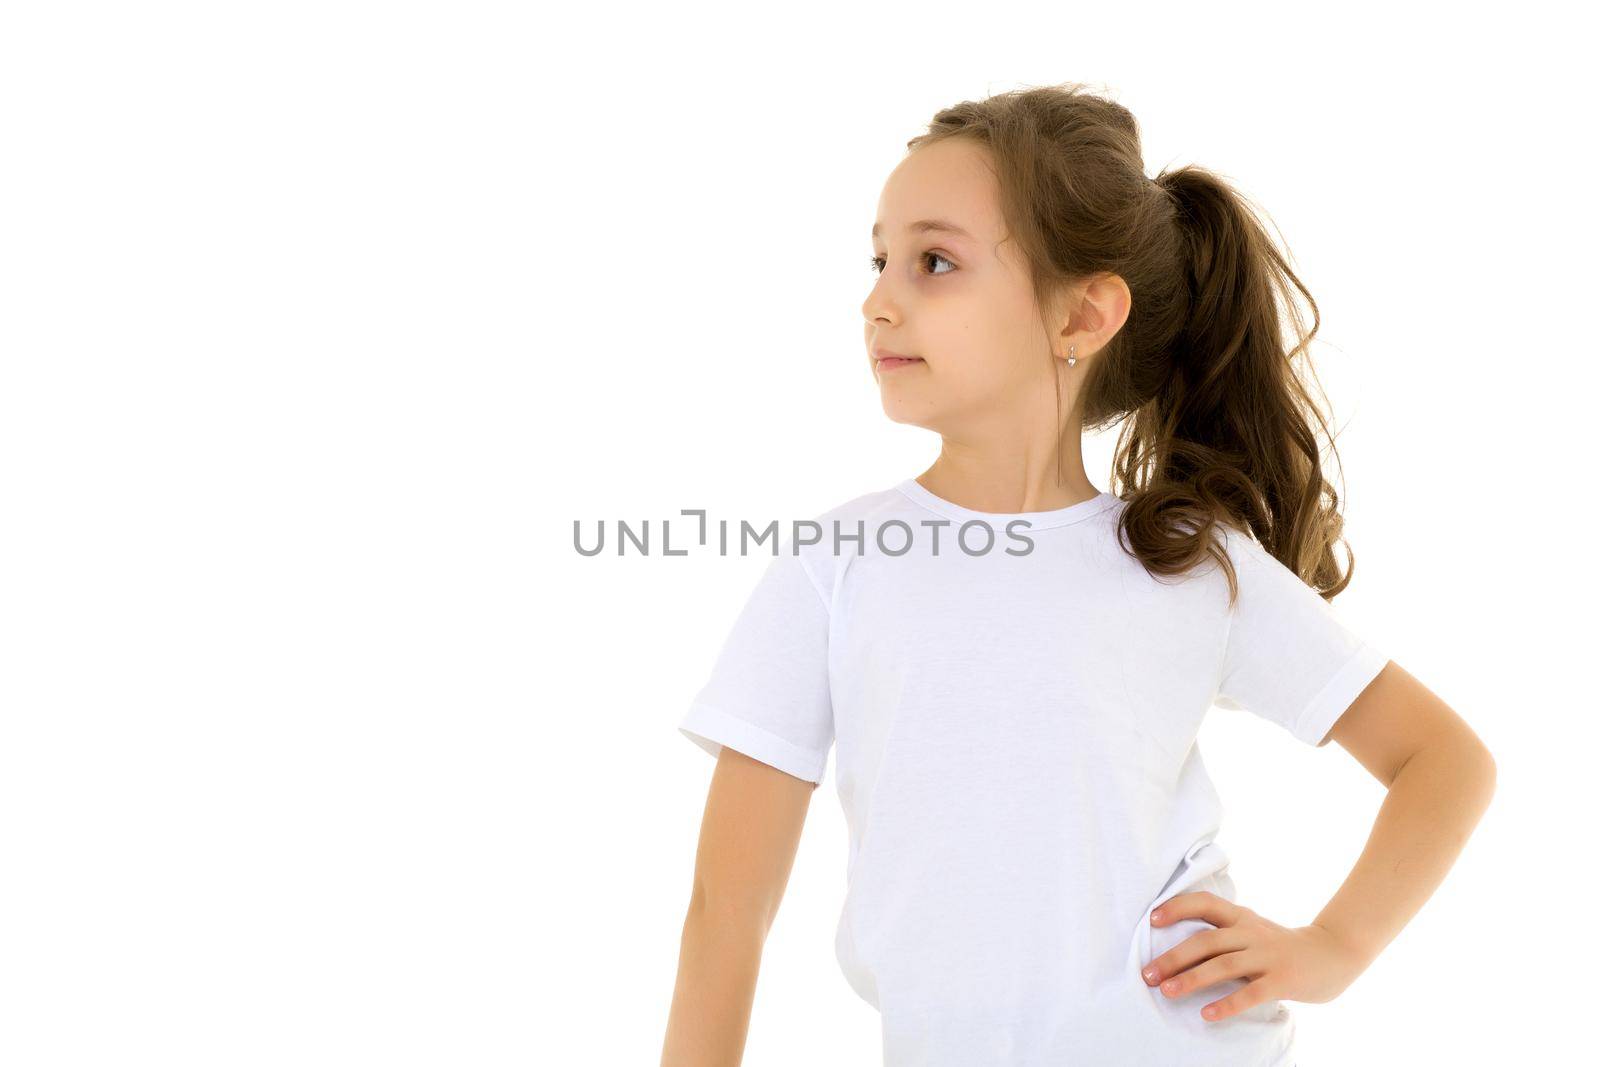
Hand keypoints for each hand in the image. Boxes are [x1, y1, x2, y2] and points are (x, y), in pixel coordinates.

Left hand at [1140, 890, 1368, 1021]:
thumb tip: (1178, 948)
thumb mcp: (1252, 931)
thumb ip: (1224, 934)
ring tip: (1167, 992)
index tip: (1152, 920)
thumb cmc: (1281, 946)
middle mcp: (1251, 932)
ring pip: (1224, 965)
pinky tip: (1207, 1015)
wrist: (1334, 953)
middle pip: (1206, 940)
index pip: (1205, 903)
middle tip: (1147, 975)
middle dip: (1173, 957)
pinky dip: (1227, 1004)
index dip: (1178, 908)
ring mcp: (1268, 955)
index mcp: (1241, 918)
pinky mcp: (1283, 980)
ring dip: (1192, 979)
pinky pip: (1251, 993)